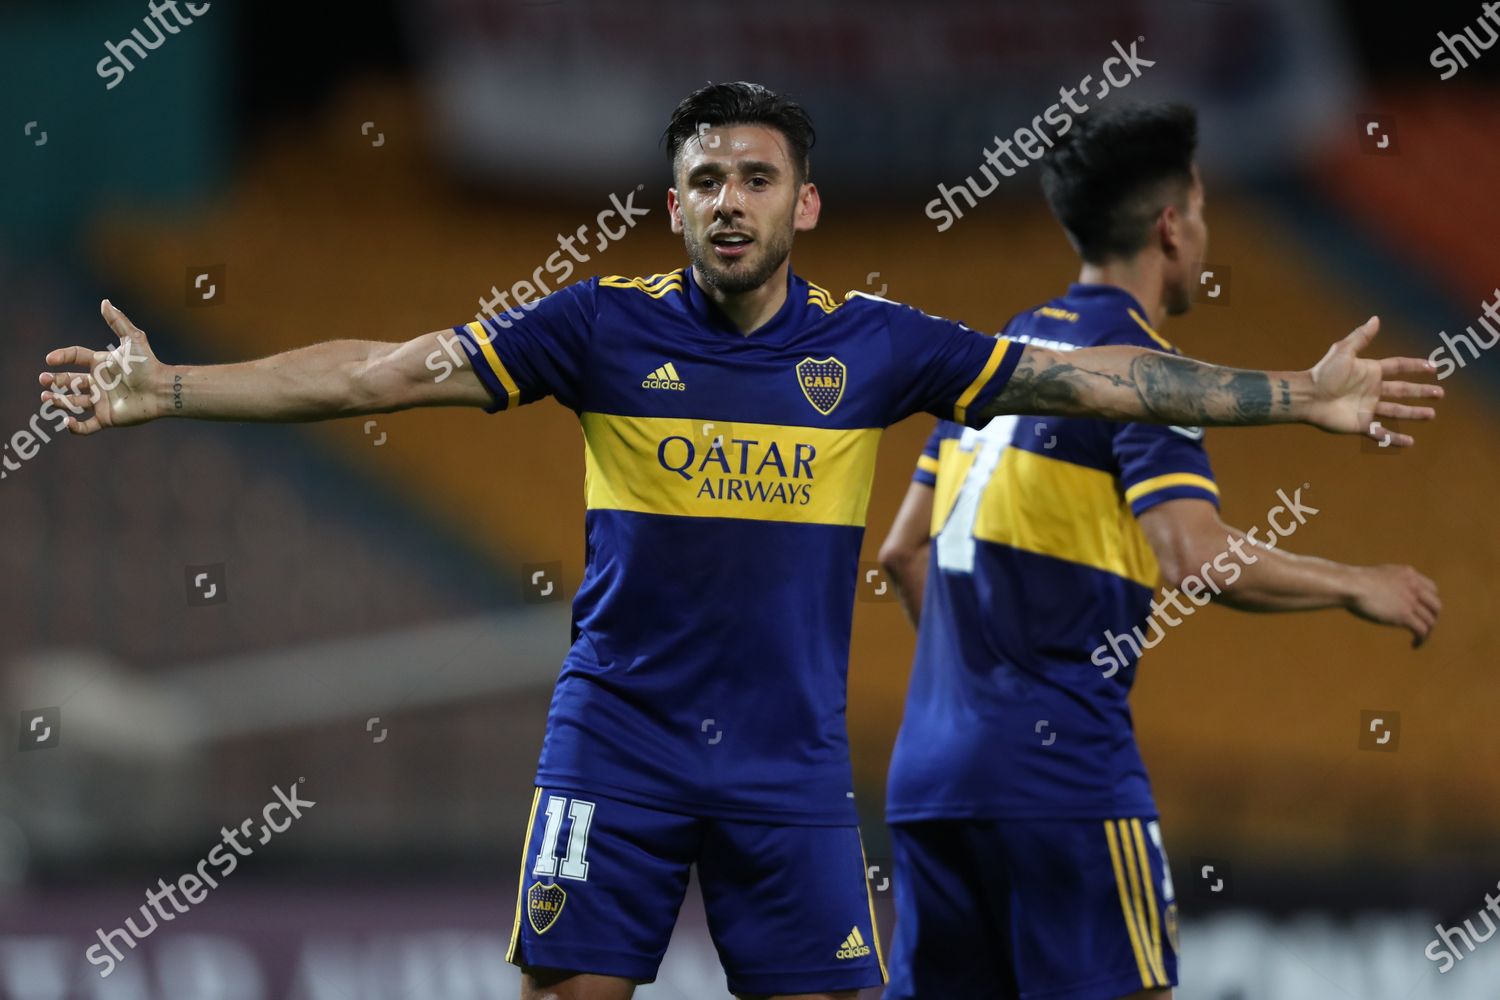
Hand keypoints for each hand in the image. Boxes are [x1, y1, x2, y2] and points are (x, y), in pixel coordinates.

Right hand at [38, 300, 161, 433]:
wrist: (161, 388)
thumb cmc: (148, 364)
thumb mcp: (133, 339)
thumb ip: (118, 322)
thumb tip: (105, 302)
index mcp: (102, 364)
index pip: (76, 357)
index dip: (62, 356)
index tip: (50, 359)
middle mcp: (99, 382)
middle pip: (69, 381)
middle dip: (54, 381)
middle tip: (43, 380)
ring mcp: (102, 401)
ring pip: (73, 403)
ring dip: (58, 401)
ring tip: (46, 397)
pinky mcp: (107, 418)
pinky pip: (87, 426)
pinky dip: (75, 427)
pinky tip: (67, 421)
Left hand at [1304, 317, 1441, 445]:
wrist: (1308, 397)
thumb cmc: (1323, 373)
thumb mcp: (1343, 351)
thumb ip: (1361, 337)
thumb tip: (1376, 318)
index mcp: (1370, 372)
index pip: (1399, 367)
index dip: (1415, 367)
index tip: (1434, 367)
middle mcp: (1371, 390)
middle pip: (1402, 391)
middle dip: (1421, 392)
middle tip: (1440, 393)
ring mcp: (1367, 408)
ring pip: (1397, 412)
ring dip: (1414, 413)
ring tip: (1431, 415)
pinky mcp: (1361, 424)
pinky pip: (1382, 433)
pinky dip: (1395, 439)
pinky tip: (1410, 442)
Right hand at [1347, 564, 1440, 646]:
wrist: (1350, 586)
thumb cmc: (1353, 582)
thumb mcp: (1376, 576)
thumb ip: (1386, 582)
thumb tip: (1380, 592)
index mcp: (1408, 574)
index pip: (1432, 589)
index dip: (1428, 602)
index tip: (1420, 611)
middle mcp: (1414, 586)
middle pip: (1435, 606)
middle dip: (1431, 617)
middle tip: (1422, 627)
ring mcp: (1411, 601)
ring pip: (1430, 620)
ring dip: (1427, 632)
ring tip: (1418, 639)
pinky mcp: (1405, 615)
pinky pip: (1422, 630)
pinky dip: (1421, 640)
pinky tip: (1414, 645)